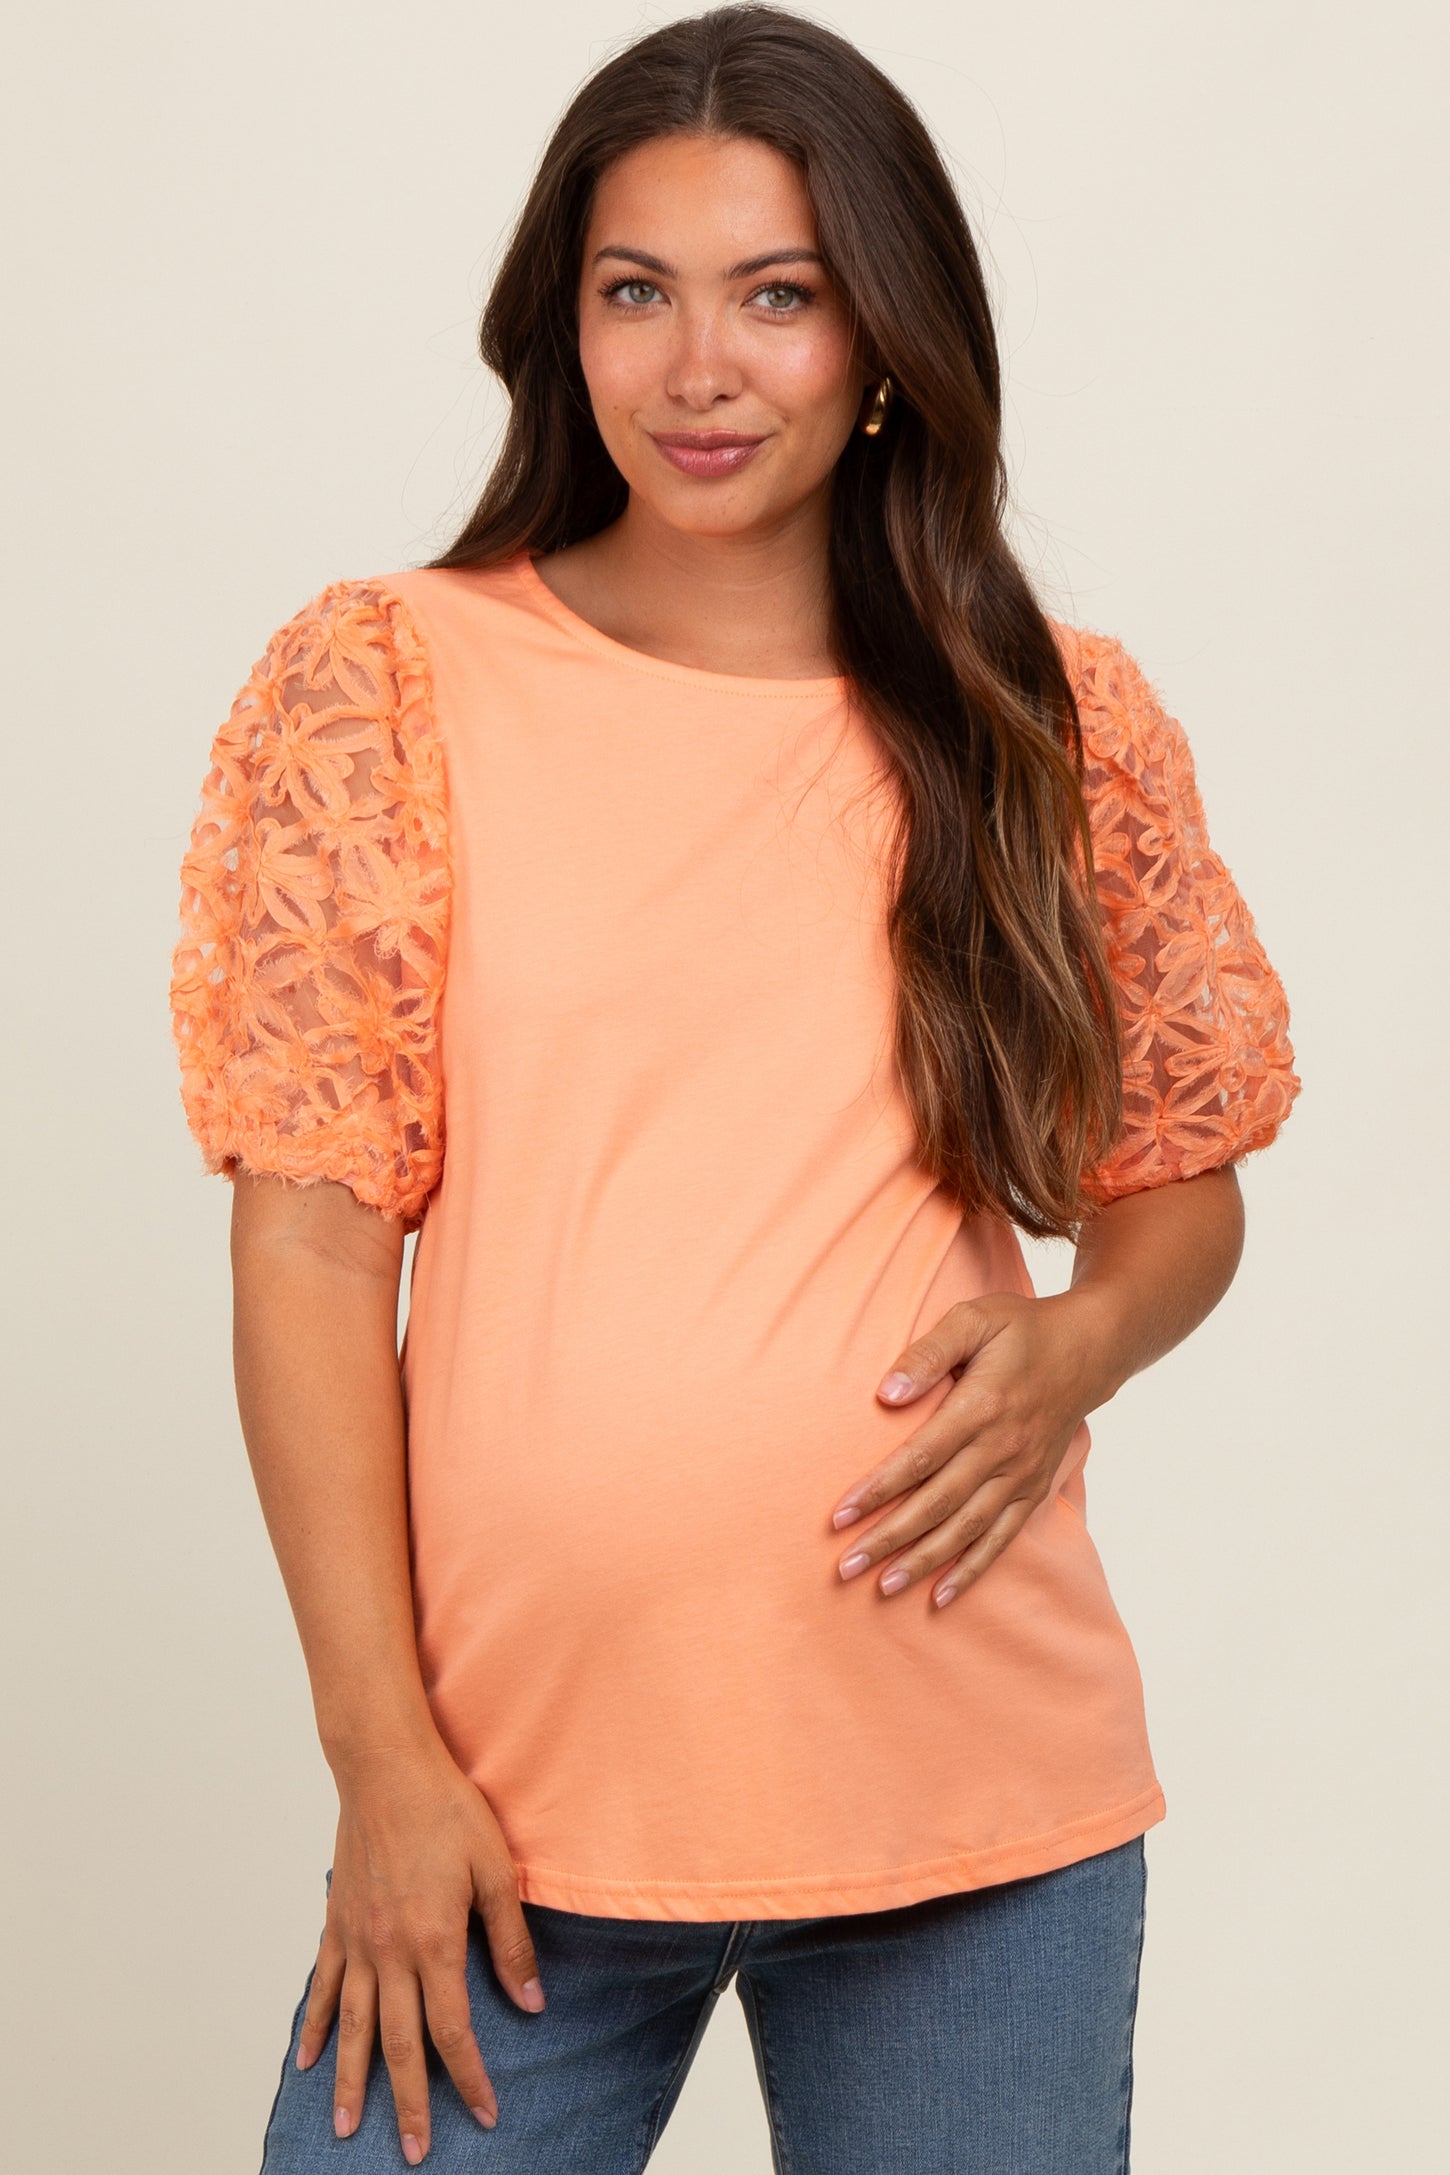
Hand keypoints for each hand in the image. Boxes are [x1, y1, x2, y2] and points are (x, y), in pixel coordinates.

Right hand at [296, 1736, 545, 2160]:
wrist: (387, 1768)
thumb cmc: (447, 1810)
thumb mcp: (496, 1871)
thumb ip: (510, 1942)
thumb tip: (531, 2002)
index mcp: (435, 1942)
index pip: (453, 2031)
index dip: (470, 2077)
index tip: (483, 2114)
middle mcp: (390, 1953)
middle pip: (399, 2045)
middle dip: (408, 2103)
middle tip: (414, 2151)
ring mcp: (357, 1941)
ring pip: (355, 2028)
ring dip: (352, 2082)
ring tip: (346, 2129)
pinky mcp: (336, 1924)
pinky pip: (325, 1987)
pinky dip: (317, 2027)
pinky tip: (307, 2060)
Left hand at [830, 1292, 1109, 1608]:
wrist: (1089, 1348)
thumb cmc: (1021, 1329)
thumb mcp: (974, 1319)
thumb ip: (928, 1352)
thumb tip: (886, 1393)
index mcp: (981, 1406)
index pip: (920, 1458)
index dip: (878, 1490)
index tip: (839, 1517)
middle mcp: (1001, 1448)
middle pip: (938, 1504)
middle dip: (889, 1538)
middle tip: (846, 1567)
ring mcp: (1020, 1474)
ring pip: (967, 1529)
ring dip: (924, 1562)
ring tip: (883, 1587)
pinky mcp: (1033, 1488)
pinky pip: (1001, 1538)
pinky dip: (972, 1569)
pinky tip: (940, 1596)